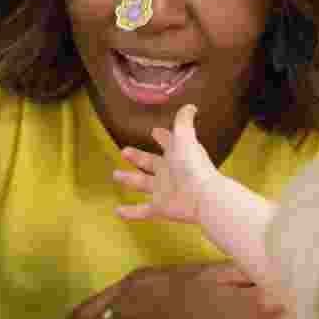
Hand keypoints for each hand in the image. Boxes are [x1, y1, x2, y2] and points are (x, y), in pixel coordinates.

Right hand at [113, 104, 217, 224]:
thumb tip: (190, 105)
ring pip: (142, 184)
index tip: (154, 131)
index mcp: (176, 154)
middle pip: (150, 162)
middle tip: (124, 151)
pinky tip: (117, 211)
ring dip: (129, 180)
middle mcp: (169, 171)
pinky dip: (130, 212)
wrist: (203, 197)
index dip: (162, 136)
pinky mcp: (160, 208)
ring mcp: (163, 190)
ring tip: (115, 175)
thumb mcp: (185, 138)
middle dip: (137, 156)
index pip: (168, 142)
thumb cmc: (192, 165)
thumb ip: (184, 122)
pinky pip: (142, 211)